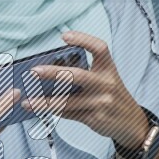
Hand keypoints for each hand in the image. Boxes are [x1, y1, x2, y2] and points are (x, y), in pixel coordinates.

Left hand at [20, 30, 148, 147]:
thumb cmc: (112, 96)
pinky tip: (40, 109)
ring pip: (67, 101)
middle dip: (53, 73)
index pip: (99, 48)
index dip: (83, 39)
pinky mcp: (94, 118)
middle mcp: (106, 84)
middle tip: (34, 71)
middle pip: (77, 75)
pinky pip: (69, 113)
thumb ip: (85, 74)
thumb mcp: (106, 80)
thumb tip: (50, 72)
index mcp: (109, 69)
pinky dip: (53, 111)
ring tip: (27, 102)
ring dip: (44, 102)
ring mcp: (100, 102)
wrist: (131, 122)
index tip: (64, 36)